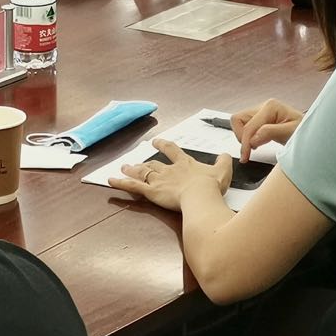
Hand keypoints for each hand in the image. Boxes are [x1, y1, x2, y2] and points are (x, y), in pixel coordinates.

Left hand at [109, 138, 230, 211]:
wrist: (201, 195)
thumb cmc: (211, 186)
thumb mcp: (223, 171)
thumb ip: (223, 161)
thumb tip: (226, 154)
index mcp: (184, 164)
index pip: (172, 150)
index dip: (164, 145)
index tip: (157, 141)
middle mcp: (169, 170)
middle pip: (153, 163)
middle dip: (145, 162)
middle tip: (137, 160)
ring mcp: (159, 180)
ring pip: (142, 173)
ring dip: (132, 170)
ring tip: (124, 168)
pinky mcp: (151, 192)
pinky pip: (132, 187)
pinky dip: (120, 183)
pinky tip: (110, 181)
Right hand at [232, 99, 304, 161]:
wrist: (312, 133)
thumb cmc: (305, 131)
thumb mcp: (291, 133)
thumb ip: (271, 133)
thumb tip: (253, 139)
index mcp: (271, 106)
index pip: (249, 126)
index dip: (245, 143)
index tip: (246, 157)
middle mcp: (264, 106)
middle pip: (238, 119)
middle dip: (241, 137)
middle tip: (248, 152)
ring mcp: (261, 111)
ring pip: (239, 122)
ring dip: (243, 136)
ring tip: (254, 147)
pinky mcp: (260, 119)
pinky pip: (245, 126)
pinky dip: (247, 136)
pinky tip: (257, 143)